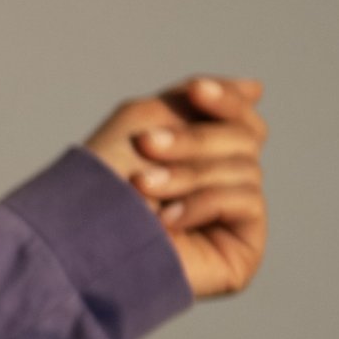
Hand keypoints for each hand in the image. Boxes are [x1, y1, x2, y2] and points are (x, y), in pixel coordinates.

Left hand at [84, 75, 266, 301]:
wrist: (82, 238)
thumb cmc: (102, 181)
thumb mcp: (146, 121)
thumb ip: (196, 101)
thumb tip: (257, 87)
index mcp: (202, 159)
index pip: (242, 120)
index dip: (226, 100)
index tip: (196, 90)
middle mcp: (222, 187)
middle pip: (245, 140)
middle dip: (193, 140)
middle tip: (146, 146)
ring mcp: (234, 221)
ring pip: (246, 169)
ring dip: (188, 174)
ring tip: (141, 187)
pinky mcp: (243, 251)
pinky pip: (246, 203)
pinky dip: (202, 204)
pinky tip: (165, 221)